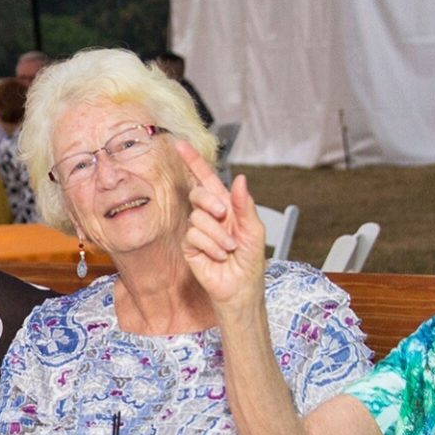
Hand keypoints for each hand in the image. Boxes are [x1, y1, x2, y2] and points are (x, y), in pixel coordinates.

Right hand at [174, 140, 265, 308]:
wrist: (241, 289)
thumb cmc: (250, 261)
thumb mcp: (255, 230)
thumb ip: (244, 204)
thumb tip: (240, 179)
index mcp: (226, 206)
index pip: (206, 179)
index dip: (193, 162)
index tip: (180, 145)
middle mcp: (209, 215)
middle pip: (198, 194)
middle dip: (211, 203)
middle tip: (224, 216)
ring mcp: (198, 230)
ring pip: (198, 218)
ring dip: (218, 234)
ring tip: (229, 248)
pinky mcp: (189, 246)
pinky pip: (194, 235)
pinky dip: (211, 246)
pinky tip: (219, 256)